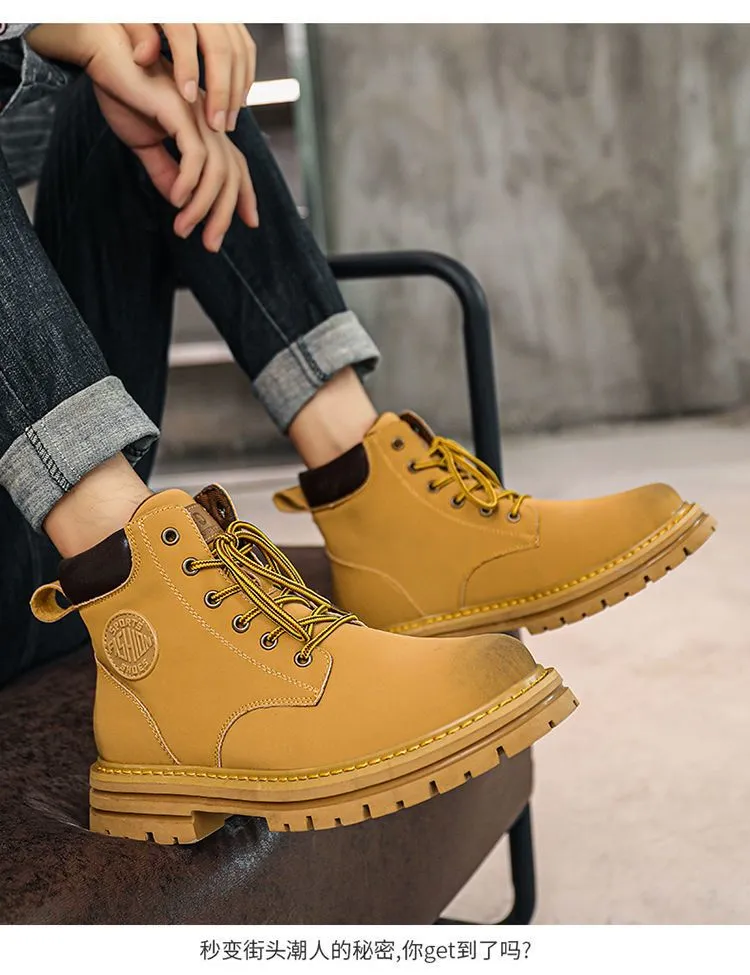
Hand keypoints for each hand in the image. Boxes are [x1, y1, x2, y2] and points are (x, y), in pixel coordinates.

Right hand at [27, 24, 257, 249]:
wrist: (103, 57)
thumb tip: (179, 200)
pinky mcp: (180, 111)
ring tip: (184, 228)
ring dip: (202, 207)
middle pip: (232, 175)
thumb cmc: (123, 93)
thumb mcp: (145, 142)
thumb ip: (164, 170)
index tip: (250, 223)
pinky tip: (175, 200)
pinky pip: (195, 155)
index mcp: (204, 128)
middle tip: (210, 244)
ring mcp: (197, 115)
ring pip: (217, 171)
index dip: (246, 195)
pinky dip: (189, 182)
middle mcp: (207, 121)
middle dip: (224, 214)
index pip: (236, 165)